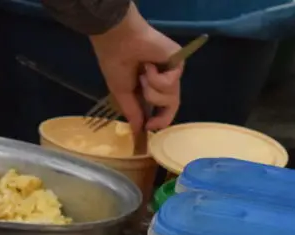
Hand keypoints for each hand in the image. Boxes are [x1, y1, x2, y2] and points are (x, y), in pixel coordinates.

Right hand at [90, 3, 182, 130]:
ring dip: (152, 93)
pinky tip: (148, 66)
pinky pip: (171, 84)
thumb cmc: (116, 65)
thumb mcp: (122, 94)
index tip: (147, 127)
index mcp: (148, 88)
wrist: (119, 43)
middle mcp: (162, 80)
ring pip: (171, 97)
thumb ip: (133, 112)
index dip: (158, 122)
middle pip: (172, 106)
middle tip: (150, 123)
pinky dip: (156, 79)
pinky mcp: (178, 63)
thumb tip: (138, 131)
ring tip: (141, 77)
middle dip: (161, 118)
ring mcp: (172, 72)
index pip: (161, 109)